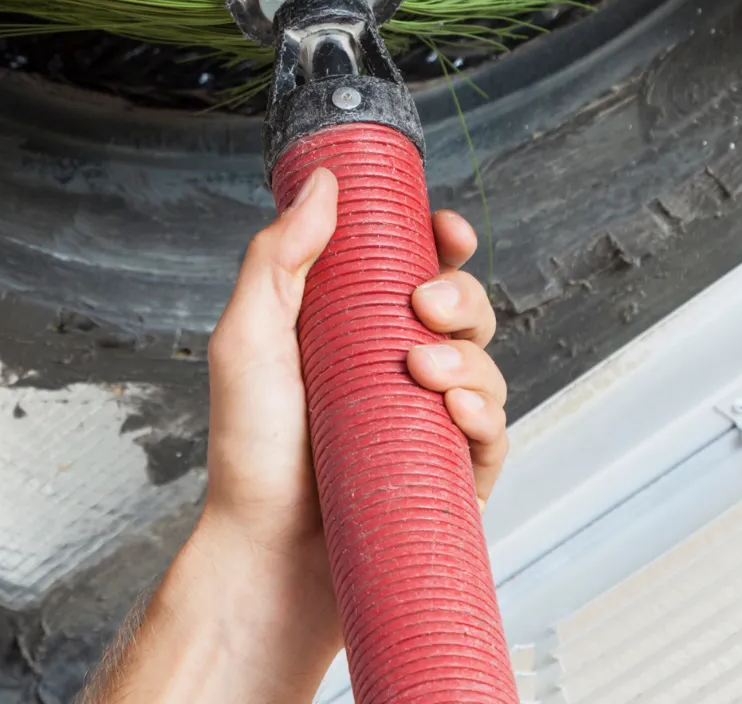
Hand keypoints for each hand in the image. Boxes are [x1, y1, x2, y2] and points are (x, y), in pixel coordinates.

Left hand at [79, 169, 510, 703]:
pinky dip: (485, 414)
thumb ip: (279, 257)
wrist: (265, 558)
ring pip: (485, 365)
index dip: (441, 242)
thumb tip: (323, 183)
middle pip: (461, 308)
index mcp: (351, 330)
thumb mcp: (248, 340)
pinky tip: (456, 410)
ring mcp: (425, 424)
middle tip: (423, 306)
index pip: (414, 268)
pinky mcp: (449, 477)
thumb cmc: (249, 457)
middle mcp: (393, 371)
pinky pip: (493, 435)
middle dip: (459, 294)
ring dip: (470, 354)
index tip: (445, 229)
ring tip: (424, 371)